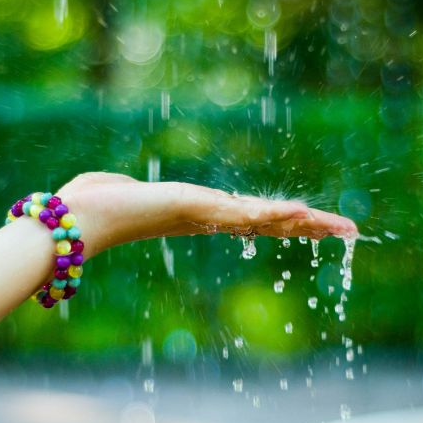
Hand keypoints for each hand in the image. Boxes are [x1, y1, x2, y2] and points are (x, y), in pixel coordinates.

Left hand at [56, 173, 358, 257]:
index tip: (312, 221)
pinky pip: (242, 213)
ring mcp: (205, 216)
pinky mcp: (195, 209)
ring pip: (267, 220)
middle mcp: (209, 219)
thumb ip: (128, 191)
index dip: (286, 219)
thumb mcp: (123, 192)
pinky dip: (274, 213)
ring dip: (307, 224)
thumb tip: (113, 191)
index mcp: (199, 214)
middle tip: (350, 231)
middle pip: (272, 222)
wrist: (72, 222)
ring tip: (342, 228)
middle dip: (312, 228)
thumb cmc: (90, 205)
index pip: (254, 217)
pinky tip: (303, 214)